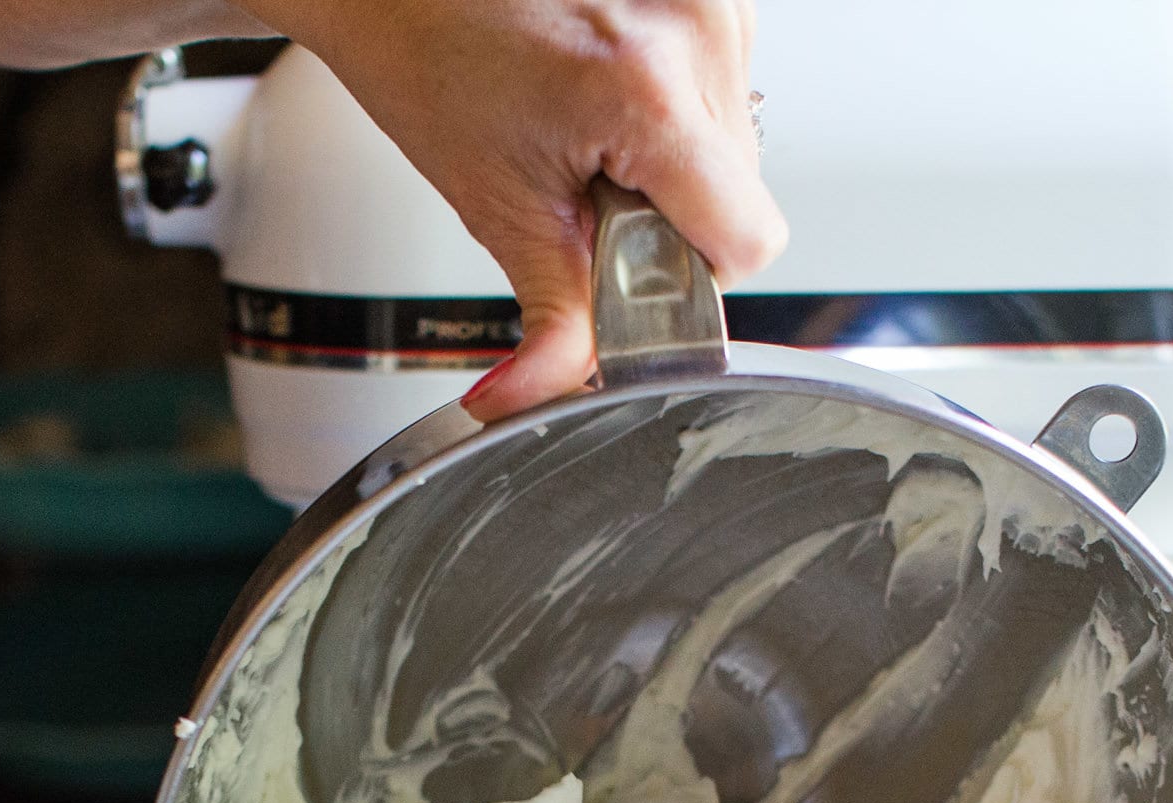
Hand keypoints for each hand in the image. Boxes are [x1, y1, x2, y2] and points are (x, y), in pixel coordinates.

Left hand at [262, 0, 786, 416]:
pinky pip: (723, 79)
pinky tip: (606, 84)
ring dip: (673, 153)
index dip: (690, 273)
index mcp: (649, 93)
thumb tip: (543, 397)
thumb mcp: (496, 207)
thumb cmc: (425, 57)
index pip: (746, 241)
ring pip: (739, 137)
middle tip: (587, 180)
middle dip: (671, 210)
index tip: (632, 258)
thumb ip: (552, 318)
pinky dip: (673, 101)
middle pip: (743, 191)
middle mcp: (698, 30)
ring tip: (590, 123)